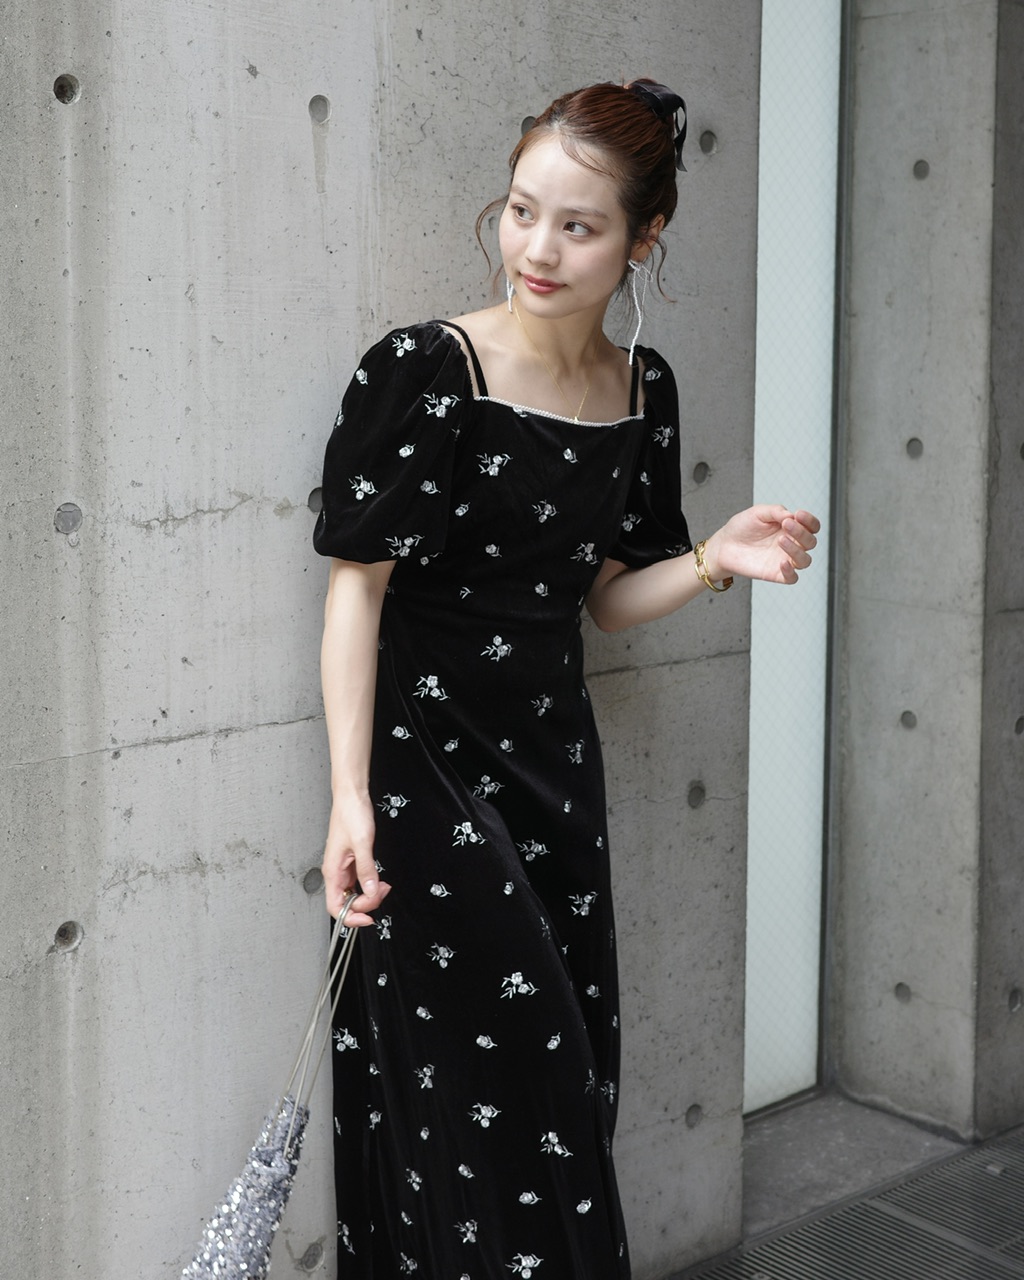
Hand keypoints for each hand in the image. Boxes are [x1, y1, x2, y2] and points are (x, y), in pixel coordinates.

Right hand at [322, 790, 391, 924]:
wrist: (351, 797)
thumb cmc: (350, 814)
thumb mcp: (362, 843)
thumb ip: (367, 870)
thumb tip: (371, 891)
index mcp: (332, 871)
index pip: (336, 907)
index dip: (351, 917)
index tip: (368, 918)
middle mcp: (335, 872)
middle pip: (347, 903)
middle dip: (366, 903)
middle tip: (382, 892)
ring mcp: (343, 868)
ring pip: (354, 893)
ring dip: (370, 894)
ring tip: (383, 886)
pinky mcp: (351, 862)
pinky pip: (359, 882)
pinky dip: (370, 885)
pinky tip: (379, 880)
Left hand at [704, 505, 819, 584]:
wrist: (723, 545)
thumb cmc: (741, 528)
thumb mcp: (757, 513)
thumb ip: (775, 511)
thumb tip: (792, 516)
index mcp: (790, 528)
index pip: (812, 526)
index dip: (810, 521)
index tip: (798, 514)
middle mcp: (791, 544)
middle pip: (810, 542)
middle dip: (802, 532)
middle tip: (786, 524)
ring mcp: (784, 560)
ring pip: (805, 561)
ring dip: (797, 550)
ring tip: (780, 540)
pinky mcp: (775, 574)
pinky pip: (792, 578)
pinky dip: (791, 572)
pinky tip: (782, 562)